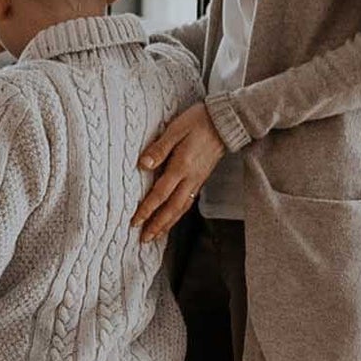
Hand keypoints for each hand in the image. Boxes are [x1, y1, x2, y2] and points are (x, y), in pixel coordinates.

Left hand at [133, 102, 227, 240]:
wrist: (226, 120)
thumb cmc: (199, 121)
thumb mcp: (175, 129)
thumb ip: (159, 148)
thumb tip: (143, 165)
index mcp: (182, 166)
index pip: (161, 194)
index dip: (147, 209)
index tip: (135, 222)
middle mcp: (191, 178)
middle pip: (172, 208)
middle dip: (157, 225)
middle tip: (143, 239)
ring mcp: (198, 180)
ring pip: (181, 208)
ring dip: (167, 224)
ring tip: (155, 236)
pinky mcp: (201, 179)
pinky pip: (188, 202)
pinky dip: (178, 215)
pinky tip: (171, 219)